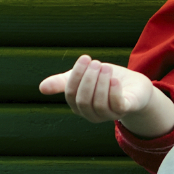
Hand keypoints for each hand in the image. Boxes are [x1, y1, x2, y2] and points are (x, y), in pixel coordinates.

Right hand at [39, 55, 173, 137]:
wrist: (132, 85)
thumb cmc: (104, 79)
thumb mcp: (83, 77)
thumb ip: (63, 81)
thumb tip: (41, 88)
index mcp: (78, 105)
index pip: (71, 94)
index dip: (76, 76)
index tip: (85, 58)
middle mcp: (91, 114)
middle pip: (83, 101)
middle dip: (89, 80)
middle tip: (96, 62)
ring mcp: (108, 115)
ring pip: (99, 104)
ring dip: (101, 83)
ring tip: (106, 67)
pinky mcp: (124, 111)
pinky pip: (117, 106)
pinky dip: (114, 91)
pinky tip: (114, 79)